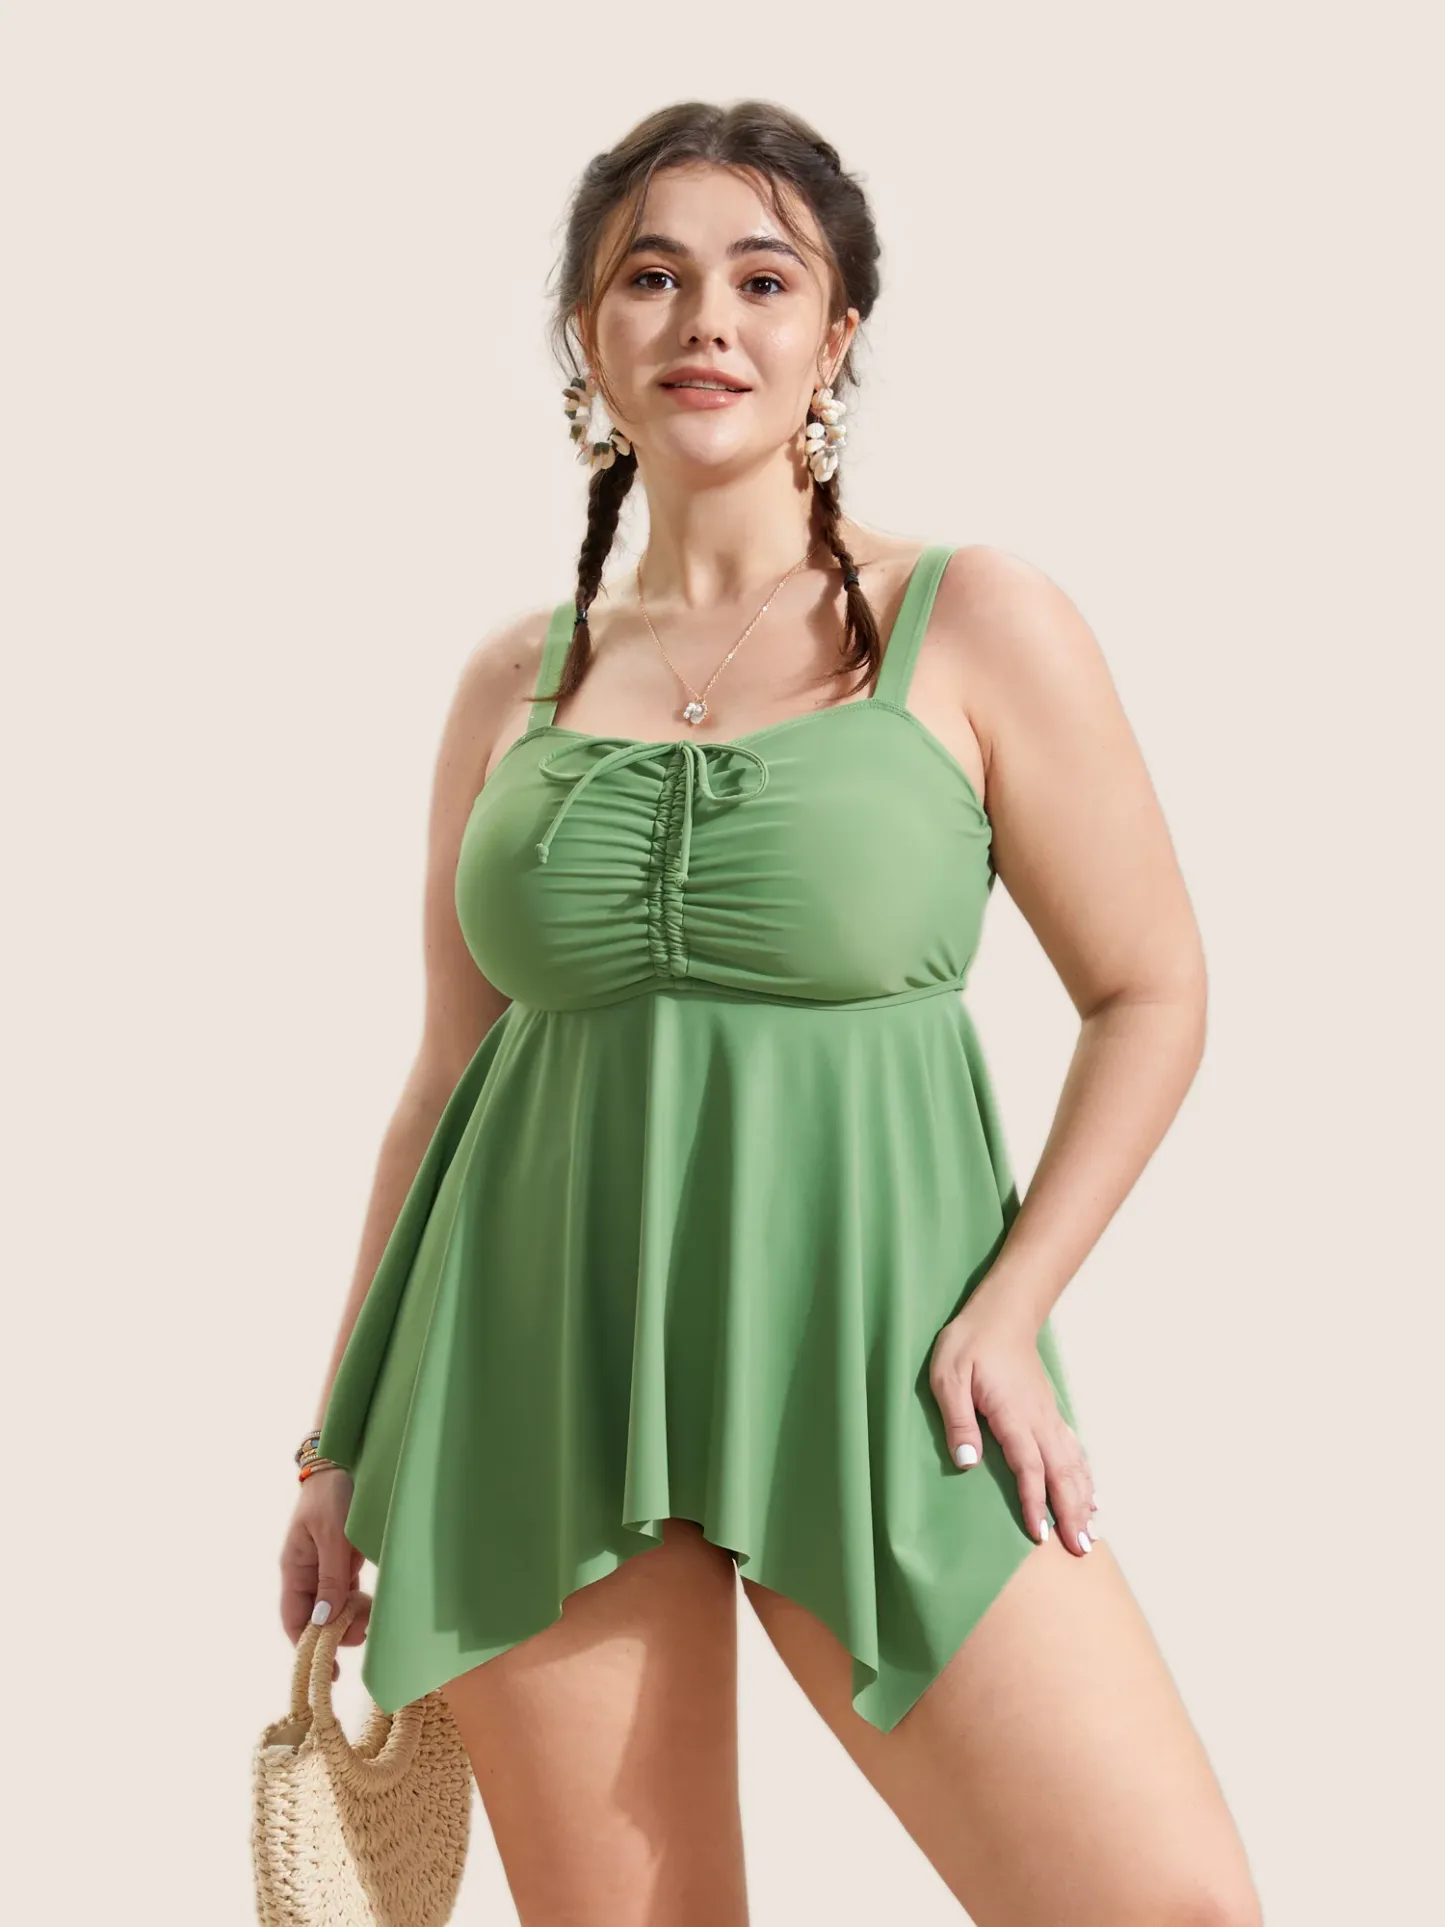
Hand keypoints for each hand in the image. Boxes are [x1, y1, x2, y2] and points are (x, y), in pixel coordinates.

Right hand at [279, 1468, 370, 1679]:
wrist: (347, 1458)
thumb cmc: (334, 1494)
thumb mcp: (333, 1536)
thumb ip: (330, 1578)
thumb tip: (324, 1622)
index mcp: (295, 1568)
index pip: (294, 1620)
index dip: (308, 1648)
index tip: (330, 1671)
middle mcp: (307, 1572)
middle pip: (317, 1618)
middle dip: (338, 1631)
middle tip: (365, 1630)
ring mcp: (326, 1566)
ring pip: (336, 1606)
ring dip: (352, 1616)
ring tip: (373, 1613)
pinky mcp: (344, 1559)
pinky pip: (349, 1590)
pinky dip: (360, 1600)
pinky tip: (374, 1602)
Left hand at [929, 1291, 1098, 1555]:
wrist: (1001, 1313)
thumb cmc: (969, 1343)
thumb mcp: (948, 1377)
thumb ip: (957, 1420)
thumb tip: (967, 1462)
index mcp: (1013, 1414)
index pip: (1028, 1467)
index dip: (1035, 1502)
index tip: (1040, 1535)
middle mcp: (1038, 1419)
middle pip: (1061, 1472)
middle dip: (1072, 1511)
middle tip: (1081, 1549)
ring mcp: (1049, 1415)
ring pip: (1073, 1463)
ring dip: (1084, 1499)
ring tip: (1091, 1534)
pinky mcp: (1051, 1411)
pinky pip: (1075, 1450)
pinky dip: (1086, 1476)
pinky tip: (1092, 1496)